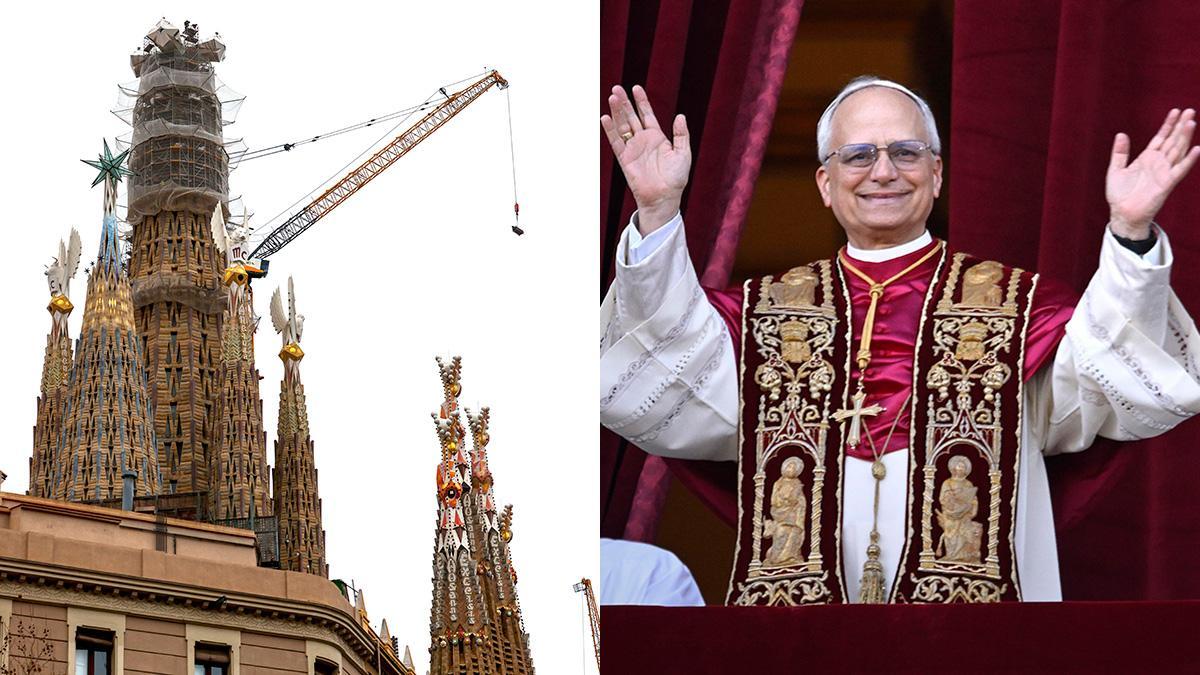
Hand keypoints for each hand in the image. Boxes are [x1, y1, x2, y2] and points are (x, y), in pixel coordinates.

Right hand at [601, 85, 690, 234]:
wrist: (664, 197)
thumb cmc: (676, 178)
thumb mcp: (683, 153)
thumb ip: (682, 135)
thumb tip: (680, 116)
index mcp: (657, 137)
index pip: (647, 114)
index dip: (641, 101)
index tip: (636, 88)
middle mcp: (643, 141)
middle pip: (631, 117)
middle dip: (624, 103)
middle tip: (617, 88)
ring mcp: (632, 149)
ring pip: (622, 126)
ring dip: (617, 112)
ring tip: (612, 97)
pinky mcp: (624, 159)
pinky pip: (615, 142)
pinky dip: (610, 130)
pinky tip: (605, 117)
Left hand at [1106, 108, 1199, 238]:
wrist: (1122, 214)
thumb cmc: (1119, 194)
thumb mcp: (1115, 170)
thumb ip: (1120, 152)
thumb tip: (1121, 134)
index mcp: (1147, 158)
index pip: (1161, 137)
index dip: (1168, 125)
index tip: (1175, 111)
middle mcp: (1158, 163)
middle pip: (1173, 140)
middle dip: (1181, 126)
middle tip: (1190, 111)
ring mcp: (1164, 172)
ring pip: (1178, 151)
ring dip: (1185, 137)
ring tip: (1191, 122)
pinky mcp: (1167, 183)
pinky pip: (1180, 170)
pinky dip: (1189, 160)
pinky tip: (1197, 149)